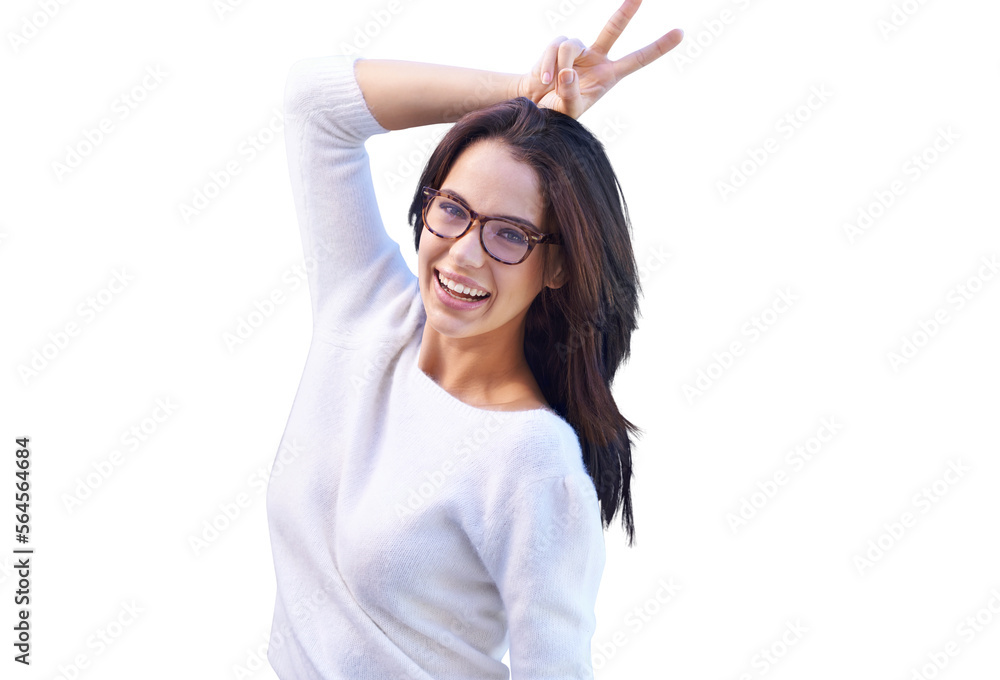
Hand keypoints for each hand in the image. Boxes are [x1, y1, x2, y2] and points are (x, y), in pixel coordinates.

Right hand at [514, 0, 682, 118]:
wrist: (536, 104)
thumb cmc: (558, 110)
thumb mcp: (569, 109)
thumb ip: (571, 94)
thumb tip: (568, 72)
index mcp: (610, 75)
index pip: (638, 58)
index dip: (659, 46)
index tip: (681, 33)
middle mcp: (597, 58)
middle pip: (613, 29)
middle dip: (626, 11)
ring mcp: (578, 49)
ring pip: (572, 44)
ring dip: (561, 64)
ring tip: (552, 84)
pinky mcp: (558, 46)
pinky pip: (555, 47)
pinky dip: (547, 64)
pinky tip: (544, 80)